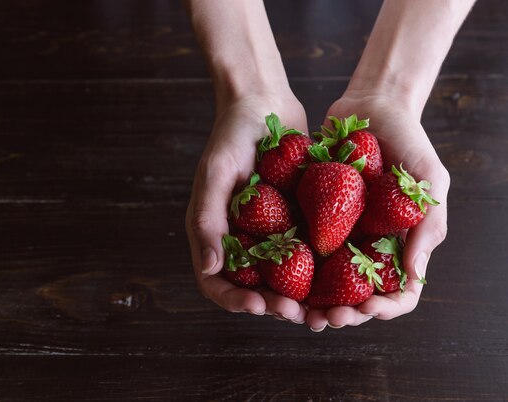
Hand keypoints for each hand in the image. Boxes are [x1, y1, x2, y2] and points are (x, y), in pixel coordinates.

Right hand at [185, 93, 309, 321]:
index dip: (235, 300)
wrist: (263, 103)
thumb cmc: (231, 134)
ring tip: (323, 309)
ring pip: (283, 278)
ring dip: (301, 297)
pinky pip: (305, 251)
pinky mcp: (294, 220)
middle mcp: (241, 238)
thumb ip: (208, 219)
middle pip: (253, 287)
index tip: (259, 305)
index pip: (216, 282)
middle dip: (274, 305)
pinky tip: (343, 278)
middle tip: (299, 314)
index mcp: (215, 233)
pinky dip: (320, 269)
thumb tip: (210, 269)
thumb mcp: (215, 173)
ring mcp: (269, 232)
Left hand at [304, 93, 449, 330]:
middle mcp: (367, 245)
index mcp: (399, 244)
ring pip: (322, 279)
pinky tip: (272, 273)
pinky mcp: (312, 215)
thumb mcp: (429, 182)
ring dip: (309, 300)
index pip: (397, 293)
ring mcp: (338, 232)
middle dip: (340, 313)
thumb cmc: (410, 142)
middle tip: (320, 319)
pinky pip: (297, 245)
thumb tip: (415, 276)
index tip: (363, 309)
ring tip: (293, 307)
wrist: (371, 105)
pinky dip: (287, 265)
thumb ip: (427, 227)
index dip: (382, 309)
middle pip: (355, 295)